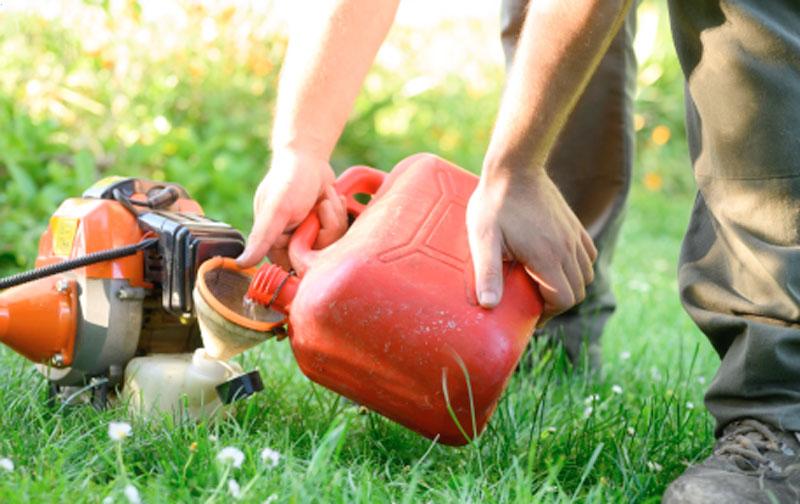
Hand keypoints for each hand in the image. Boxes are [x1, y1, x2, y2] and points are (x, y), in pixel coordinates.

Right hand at [236, 149, 346, 268]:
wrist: (308, 157)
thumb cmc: (288, 180)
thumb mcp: (276, 210)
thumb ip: (262, 238)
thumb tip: (240, 263)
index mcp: (274, 240)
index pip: (294, 262)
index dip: (306, 245)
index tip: (307, 225)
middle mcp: (292, 239)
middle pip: (317, 253)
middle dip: (325, 228)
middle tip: (321, 207)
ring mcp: (310, 231)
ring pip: (331, 241)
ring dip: (334, 216)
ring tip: (326, 198)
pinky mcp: (325, 224)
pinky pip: (340, 230)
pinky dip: (338, 211)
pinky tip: (330, 198)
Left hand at [466, 169, 596, 323]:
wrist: (514, 167)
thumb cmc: (494, 204)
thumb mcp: (483, 239)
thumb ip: (487, 273)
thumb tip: (489, 306)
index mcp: (547, 257)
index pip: (562, 300)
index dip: (547, 314)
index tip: (530, 316)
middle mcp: (567, 249)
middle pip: (577, 291)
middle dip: (558, 303)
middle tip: (535, 304)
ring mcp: (573, 236)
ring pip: (586, 275)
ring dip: (569, 286)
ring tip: (545, 286)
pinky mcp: (574, 225)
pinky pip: (588, 255)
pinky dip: (579, 267)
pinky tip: (558, 265)